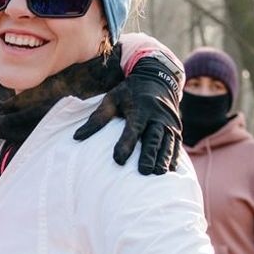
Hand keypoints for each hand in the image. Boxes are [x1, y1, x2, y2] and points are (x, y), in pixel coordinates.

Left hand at [74, 56, 181, 174]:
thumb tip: (76, 137)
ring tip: (158, 174)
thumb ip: (97, 118)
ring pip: (168, 142)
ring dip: (164, 159)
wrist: (159, 78)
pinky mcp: (176, 127)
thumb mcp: (112, 99)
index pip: (133, 129)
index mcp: (140, 109)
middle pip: (154, 138)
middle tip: (144, 172)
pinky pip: (176, 144)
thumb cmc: (130, 92)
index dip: (125, 144)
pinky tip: (170, 171)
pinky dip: (173, 157)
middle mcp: (157, 115)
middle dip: (150, 155)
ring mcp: (169, 122)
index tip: (118, 159)